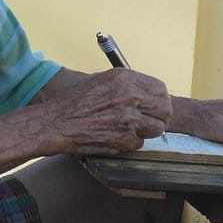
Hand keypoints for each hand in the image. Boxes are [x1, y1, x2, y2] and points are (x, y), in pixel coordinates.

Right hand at [44, 68, 171, 153]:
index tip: (155, 106)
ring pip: (157, 129)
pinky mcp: (125, 138)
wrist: (57, 122)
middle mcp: (131, 96)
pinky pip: (140, 143)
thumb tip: (147, 93)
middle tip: (150, 121)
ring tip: (130, 130)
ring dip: (147, 132)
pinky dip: (130, 143)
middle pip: (165, 110)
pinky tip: (115, 137)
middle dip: (159, 117)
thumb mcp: (102, 80)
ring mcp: (130, 118)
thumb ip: (127, 85)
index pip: (161, 89)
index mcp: (126, 78)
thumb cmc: (75, 102)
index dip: (160, 100)